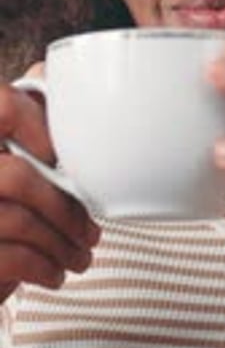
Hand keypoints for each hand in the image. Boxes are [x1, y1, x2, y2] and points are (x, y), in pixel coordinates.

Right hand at [0, 63, 99, 300]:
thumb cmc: (0, 197)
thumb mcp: (8, 148)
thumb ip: (28, 111)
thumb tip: (67, 75)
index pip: (1, 105)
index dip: (35, 122)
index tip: (57, 152)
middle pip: (17, 176)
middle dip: (65, 206)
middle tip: (92, 228)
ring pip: (17, 220)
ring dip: (61, 242)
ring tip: (81, 254)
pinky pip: (9, 257)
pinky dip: (42, 267)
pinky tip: (55, 272)